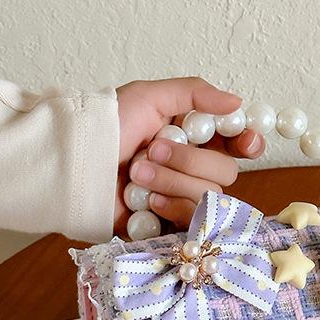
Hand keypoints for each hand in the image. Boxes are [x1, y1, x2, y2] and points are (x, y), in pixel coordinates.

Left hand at [114, 77, 263, 233]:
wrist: (72, 165)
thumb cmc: (104, 127)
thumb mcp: (148, 96)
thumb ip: (195, 94)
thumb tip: (237, 102)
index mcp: (192, 137)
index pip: (236, 144)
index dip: (246, 143)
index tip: (245, 142)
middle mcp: (191, 168)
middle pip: (226, 172)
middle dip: (189, 161)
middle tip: (153, 150)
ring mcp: (179, 198)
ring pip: (209, 197)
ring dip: (172, 182)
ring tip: (137, 174)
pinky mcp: (167, 225)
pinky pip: (191, 223)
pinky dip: (169, 207)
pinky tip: (144, 201)